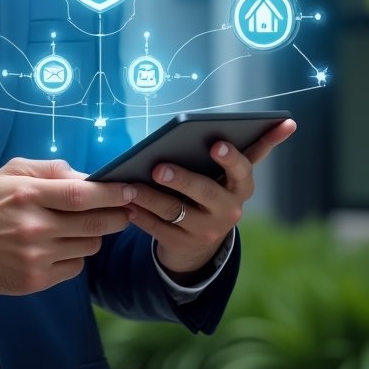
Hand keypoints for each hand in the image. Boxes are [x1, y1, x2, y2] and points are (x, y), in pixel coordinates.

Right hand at [0, 158, 134, 295]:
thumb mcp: (11, 172)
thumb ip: (50, 170)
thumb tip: (88, 177)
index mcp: (28, 194)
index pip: (83, 194)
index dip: (113, 193)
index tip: (130, 189)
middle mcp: (33, 227)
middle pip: (95, 224)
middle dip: (118, 215)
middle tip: (125, 209)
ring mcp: (35, 257)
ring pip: (89, 246)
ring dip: (93, 235)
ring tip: (78, 226)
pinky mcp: (34, 281)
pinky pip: (74, 268)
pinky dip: (75, 256)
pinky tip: (59, 246)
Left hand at [126, 119, 296, 279]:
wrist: (198, 242)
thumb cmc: (205, 192)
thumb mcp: (220, 178)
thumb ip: (221, 156)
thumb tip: (201, 125)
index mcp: (240, 187)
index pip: (242, 170)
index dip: (230, 158)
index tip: (216, 144)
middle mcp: (228, 210)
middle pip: (205, 192)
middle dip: (182, 179)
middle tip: (158, 169)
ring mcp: (206, 230)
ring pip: (174, 210)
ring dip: (149, 196)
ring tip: (130, 185)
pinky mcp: (182, 244)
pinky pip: (157, 228)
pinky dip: (140, 214)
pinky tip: (126, 204)